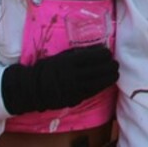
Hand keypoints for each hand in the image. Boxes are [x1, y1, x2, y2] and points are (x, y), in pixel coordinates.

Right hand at [1, 44, 118, 114]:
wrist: (32, 89)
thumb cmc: (46, 69)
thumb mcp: (60, 57)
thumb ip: (76, 54)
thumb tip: (95, 49)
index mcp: (68, 62)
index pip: (91, 57)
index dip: (103, 54)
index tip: (108, 52)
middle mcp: (72, 75)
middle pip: (98, 70)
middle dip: (109, 66)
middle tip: (115, 63)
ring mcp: (73, 88)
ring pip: (97, 82)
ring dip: (109, 77)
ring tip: (115, 73)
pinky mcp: (74, 98)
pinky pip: (92, 92)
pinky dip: (101, 87)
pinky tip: (106, 83)